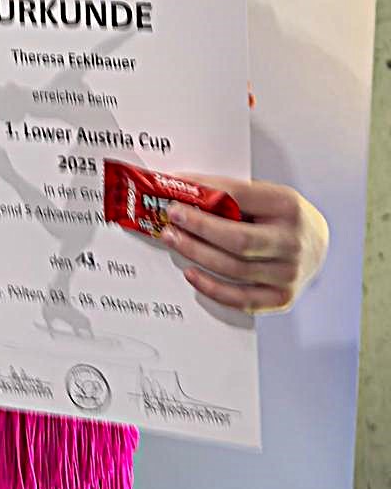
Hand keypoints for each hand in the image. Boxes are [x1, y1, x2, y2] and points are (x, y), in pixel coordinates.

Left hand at [161, 178, 328, 313]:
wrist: (316, 245)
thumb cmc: (283, 219)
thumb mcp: (265, 196)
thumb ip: (231, 195)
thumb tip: (185, 188)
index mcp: (287, 207)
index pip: (240, 197)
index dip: (205, 195)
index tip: (178, 194)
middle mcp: (292, 242)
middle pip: (237, 239)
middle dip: (198, 229)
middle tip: (172, 220)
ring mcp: (289, 273)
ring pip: (233, 269)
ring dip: (196, 254)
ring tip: (174, 240)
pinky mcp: (282, 298)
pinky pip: (240, 299)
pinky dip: (211, 287)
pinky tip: (192, 273)